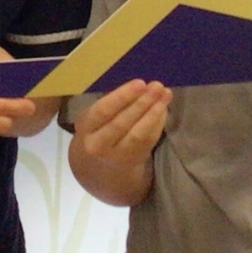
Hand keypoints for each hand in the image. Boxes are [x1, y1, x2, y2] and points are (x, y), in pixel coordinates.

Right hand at [66, 79, 170, 206]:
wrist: (99, 169)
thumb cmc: (98, 133)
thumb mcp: (94, 119)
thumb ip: (112, 103)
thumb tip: (140, 87)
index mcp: (86, 128)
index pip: (103, 111)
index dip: (123, 97)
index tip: (140, 83)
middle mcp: (98, 145)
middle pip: (122, 123)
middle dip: (142, 102)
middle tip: (158, 86)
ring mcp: (117, 157)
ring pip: (138, 135)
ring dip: (154, 113)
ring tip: (166, 95)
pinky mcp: (133, 162)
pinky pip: (148, 142)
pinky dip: (158, 124)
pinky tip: (163, 109)